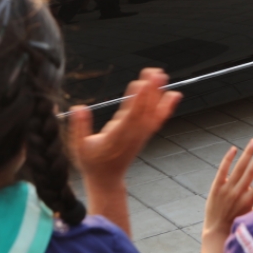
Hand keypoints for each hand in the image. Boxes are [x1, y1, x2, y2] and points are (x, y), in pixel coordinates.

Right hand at [68, 67, 181, 185]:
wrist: (107, 179)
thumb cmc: (92, 162)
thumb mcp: (79, 147)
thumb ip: (80, 127)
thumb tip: (78, 108)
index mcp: (116, 137)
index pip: (129, 117)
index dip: (137, 100)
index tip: (142, 84)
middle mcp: (132, 135)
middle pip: (144, 110)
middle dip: (150, 91)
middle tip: (154, 73)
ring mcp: (140, 134)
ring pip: (152, 112)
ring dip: (158, 94)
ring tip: (162, 75)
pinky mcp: (144, 134)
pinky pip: (157, 119)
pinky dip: (167, 107)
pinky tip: (175, 94)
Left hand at [202, 140, 252, 241]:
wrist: (216, 231)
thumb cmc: (236, 224)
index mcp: (249, 201)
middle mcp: (238, 193)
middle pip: (252, 170)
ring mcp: (226, 189)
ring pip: (239, 167)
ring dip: (247, 153)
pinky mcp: (216, 187)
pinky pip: (223, 170)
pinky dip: (228, 159)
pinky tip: (234, 149)